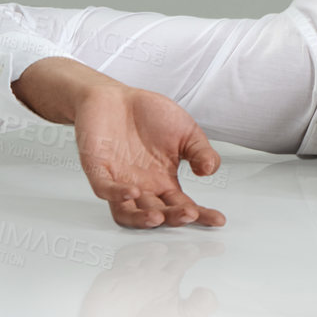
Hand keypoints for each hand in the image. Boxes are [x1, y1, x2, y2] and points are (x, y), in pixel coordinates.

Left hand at [73, 83, 226, 229]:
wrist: (115, 96)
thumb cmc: (149, 115)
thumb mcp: (186, 131)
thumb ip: (200, 150)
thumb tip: (211, 169)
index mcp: (163, 180)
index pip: (182, 204)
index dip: (201, 214)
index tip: (218, 219)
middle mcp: (142, 186)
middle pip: (158, 213)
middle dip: (174, 217)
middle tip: (189, 213)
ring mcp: (119, 180)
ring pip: (127, 212)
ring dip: (142, 219)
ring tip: (159, 217)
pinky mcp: (98, 169)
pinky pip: (105, 189)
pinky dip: (117, 194)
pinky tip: (133, 192)